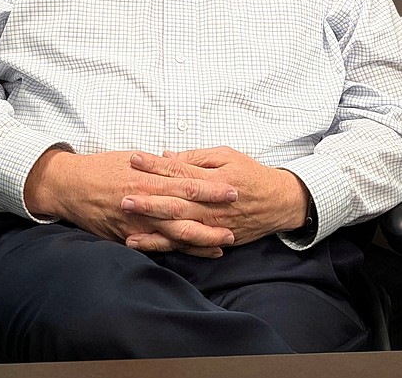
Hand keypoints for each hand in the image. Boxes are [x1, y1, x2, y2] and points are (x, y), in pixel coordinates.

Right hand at [24, 149, 238, 257]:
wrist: (70, 185)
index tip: (233, 188)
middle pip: (187, 209)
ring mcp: (138, 221)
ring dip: (203, 237)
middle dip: (214, 213)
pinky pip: (159, 247)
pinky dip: (180, 251)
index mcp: (149, 177)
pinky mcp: (129, 236)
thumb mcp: (131, 159)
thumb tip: (178, 163)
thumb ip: (157, 166)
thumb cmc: (101, 168)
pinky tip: (198, 252)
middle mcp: (146, 199)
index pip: (187, 182)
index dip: (212, 187)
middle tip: (238, 214)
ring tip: (226, 239)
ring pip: (177, 232)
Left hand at [122, 147, 309, 250]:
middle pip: (175, 201)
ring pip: (177, 227)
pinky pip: (183, 245)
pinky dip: (161, 245)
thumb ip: (197, 157)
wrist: (279, 203)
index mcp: (215, 179)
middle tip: (123, 195)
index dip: (156, 165)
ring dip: (150, 225)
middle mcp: (212, 204)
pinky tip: (140, 243)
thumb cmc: (251, 174)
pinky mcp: (211, 239)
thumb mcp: (228, 156)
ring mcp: (212, 225)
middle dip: (148, 199)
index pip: (180, 170)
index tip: (134, 159)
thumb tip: (167, 155)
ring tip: (126, 222)